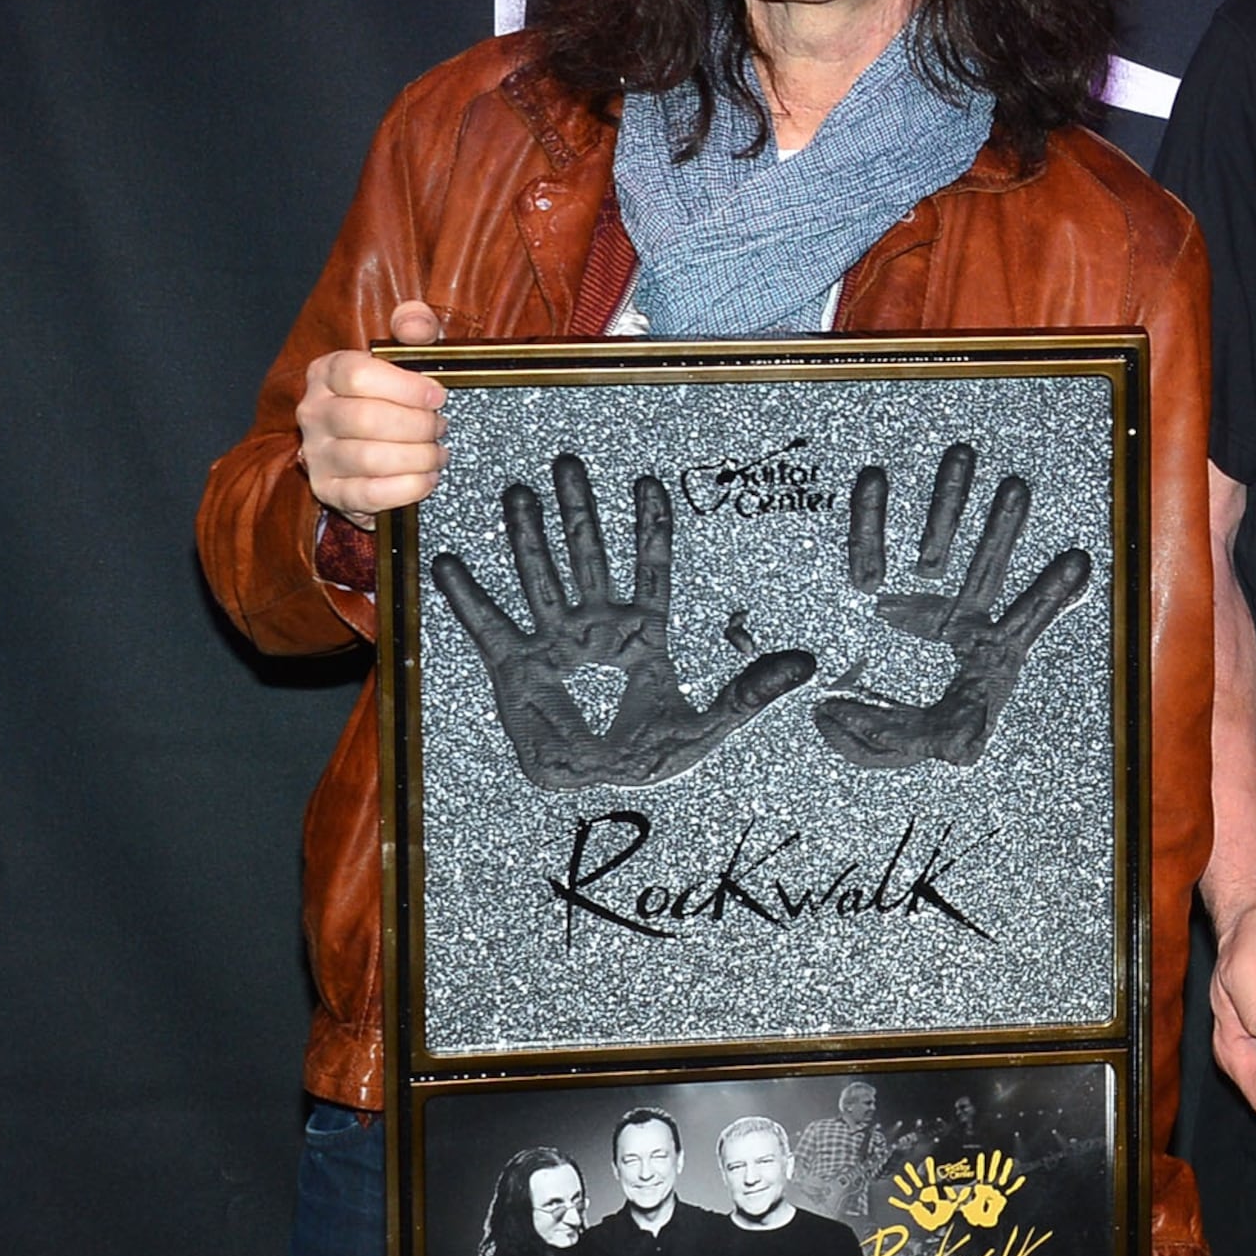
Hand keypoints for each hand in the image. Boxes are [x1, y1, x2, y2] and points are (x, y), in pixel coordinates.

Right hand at [298, 299, 449, 514]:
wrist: (370, 445)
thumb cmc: (392, 396)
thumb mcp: (405, 354)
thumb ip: (414, 328)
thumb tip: (416, 322)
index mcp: (327, 372)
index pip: (357, 375)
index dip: (405, 387)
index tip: (437, 395)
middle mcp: (313, 411)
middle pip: (366, 419)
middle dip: (417, 426)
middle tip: (440, 428)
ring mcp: (317, 453)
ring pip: (370, 458)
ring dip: (417, 458)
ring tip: (437, 453)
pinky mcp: (328, 489)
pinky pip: (369, 494)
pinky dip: (408, 488)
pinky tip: (426, 478)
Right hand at [428, 452, 817, 788]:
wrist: (602, 792)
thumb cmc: (654, 757)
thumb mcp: (711, 725)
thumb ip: (752, 692)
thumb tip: (806, 664)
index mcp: (644, 635)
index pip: (650, 569)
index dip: (649, 528)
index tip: (647, 484)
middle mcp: (597, 629)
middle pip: (589, 557)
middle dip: (580, 511)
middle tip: (569, 463)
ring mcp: (554, 644)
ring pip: (540, 578)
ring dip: (528, 536)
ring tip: (517, 492)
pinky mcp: (516, 669)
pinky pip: (489, 627)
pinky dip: (469, 597)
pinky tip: (450, 562)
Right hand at [812, 444, 1092, 768]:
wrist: (862, 728)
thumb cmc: (920, 736)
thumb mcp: (943, 744)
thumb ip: (952, 741)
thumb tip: (963, 743)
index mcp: (990, 652)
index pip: (1025, 619)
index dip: (1050, 594)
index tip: (1078, 561)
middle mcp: (961, 616)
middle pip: (987, 565)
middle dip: (1002, 527)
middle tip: (1016, 486)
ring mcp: (920, 597)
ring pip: (939, 539)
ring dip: (949, 500)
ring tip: (961, 456)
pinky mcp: (875, 590)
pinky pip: (870, 545)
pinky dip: (871, 515)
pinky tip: (875, 479)